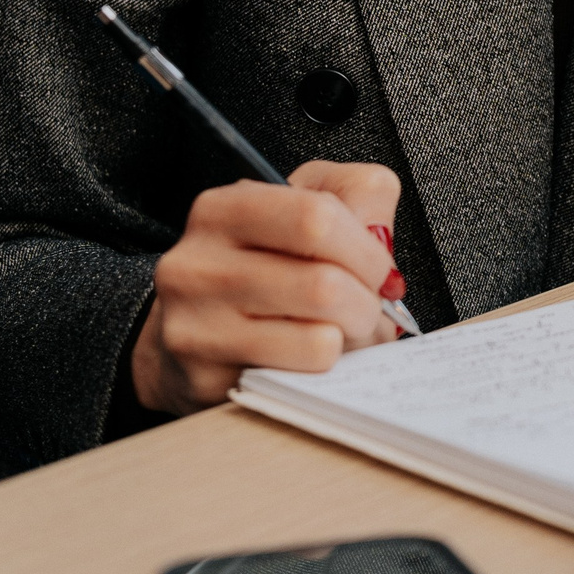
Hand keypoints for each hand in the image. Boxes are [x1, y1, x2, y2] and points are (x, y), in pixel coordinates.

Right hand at [131, 160, 404, 415]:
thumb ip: (361, 194)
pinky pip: (301, 377)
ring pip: (319, 338)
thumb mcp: (309, 202)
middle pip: (324, 285)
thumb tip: (379, 238)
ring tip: (343, 328)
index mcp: (223, 209)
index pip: (317, 217)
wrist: (194, 330)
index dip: (366, 248)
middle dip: (367, 301)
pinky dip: (325, 366)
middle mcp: (196, 265)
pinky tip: (310, 353)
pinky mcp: (206, 379)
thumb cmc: (265, 260)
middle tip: (367, 305)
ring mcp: (194, 327)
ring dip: (353, 337)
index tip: (376, 267)